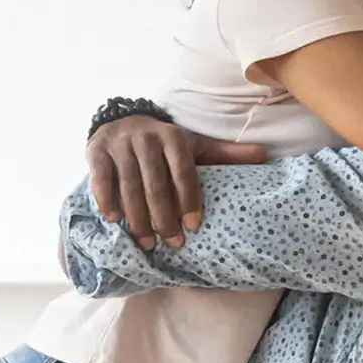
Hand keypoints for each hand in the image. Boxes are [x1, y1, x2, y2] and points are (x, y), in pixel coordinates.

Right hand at [87, 117, 267, 248]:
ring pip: (128, 185)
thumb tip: (266, 156)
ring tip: (147, 242)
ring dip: (137, 217)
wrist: (123, 120)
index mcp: (173, 137)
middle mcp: (146, 138)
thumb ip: (227, 154)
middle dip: (164, 217)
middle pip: (155, 183)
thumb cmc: (165, 142)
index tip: (193, 226)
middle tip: (172, 242)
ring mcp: (120, 144)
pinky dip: (106, 199)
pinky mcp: (96, 151)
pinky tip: (114, 219)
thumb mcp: (196, 144)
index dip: (189, 200)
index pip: (183, 171)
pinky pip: (101, 178)